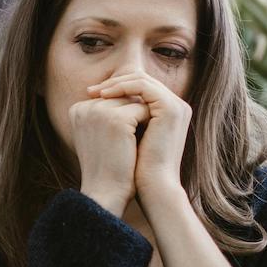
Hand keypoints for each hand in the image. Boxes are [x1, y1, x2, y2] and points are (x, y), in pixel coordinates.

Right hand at [68, 93, 148, 216]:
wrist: (106, 193)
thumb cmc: (107, 167)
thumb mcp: (100, 135)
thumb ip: (108, 113)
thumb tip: (134, 95)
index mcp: (78, 109)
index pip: (111, 97)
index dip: (124, 116)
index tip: (122, 139)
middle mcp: (84, 106)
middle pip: (123, 96)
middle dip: (134, 115)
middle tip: (133, 140)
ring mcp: (99, 111)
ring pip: (134, 101)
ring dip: (142, 118)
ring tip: (136, 141)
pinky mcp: (116, 119)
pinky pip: (143, 109)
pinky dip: (148, 123)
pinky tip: (143, 141)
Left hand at [89, 70, 191, 210]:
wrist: (154, 187)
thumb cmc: (137, 168)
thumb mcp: (128, 137)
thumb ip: (123, 118)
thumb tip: (99, 104)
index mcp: (168, 112)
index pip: (140, 88)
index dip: (116, 88)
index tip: (93, 96)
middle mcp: (176, 106)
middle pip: (140, 80)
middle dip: (113, 83)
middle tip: (90, 91)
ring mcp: (176, 106)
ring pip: (141, 80)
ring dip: (115, 84)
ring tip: (95, 93)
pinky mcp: (171, 109)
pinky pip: (143, 87)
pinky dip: (122, 88)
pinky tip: (104, 96)